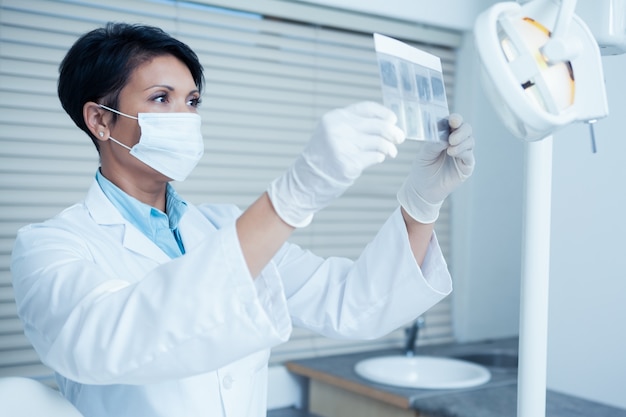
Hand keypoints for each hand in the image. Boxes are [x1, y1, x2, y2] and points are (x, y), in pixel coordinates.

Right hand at [268, 102, 405, 226]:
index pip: (367, 108)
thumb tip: (387, 122)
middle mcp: (338, 129)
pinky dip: (380, 157)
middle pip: (377, 125)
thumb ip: (353, 124)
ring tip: (391, 152)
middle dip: (393, 132)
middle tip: (400, 137)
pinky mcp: (349, 164)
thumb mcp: (332, 132)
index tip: (393, 120)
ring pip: (379, 142)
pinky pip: (375, 157)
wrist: (306, 179)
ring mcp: (343, 147)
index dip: (384, 113)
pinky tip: (379, 158)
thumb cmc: (323, 156)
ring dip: (389, 147)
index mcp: (335, 117)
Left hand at [397, 114, 474, 223]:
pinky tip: (453, 154)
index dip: (455, 119)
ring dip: (461, 142)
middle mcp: (456, 142)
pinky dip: (463, 152)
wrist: (423, 189)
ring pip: (470, 141)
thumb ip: (433, 144)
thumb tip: (444, 137)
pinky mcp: (467, 166)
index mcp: (445, 135)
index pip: (454, 123)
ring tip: (450, 149)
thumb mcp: (424, 154)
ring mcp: (463, 153)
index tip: (453, 121)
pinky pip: (469, 155)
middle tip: (452, 138)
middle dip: (461, 131)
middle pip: (466, 129)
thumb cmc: (422, 169)